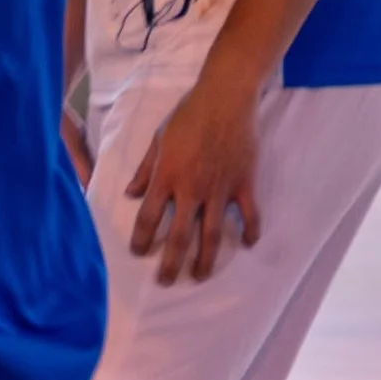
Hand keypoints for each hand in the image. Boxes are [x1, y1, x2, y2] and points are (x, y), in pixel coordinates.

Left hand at [126, 74, 262, 283]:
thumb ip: (145, 168)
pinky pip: (249, 215)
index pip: (148, 216)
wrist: (225, 98)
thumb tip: (130, 194)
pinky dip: (250, 231)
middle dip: (171, 263)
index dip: (142, 238)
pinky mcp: (243, 184)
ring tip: (199, 276)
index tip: (138, 253)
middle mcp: (191, 189)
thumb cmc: (187, 114)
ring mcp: (219, 189)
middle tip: (166, 281)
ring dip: (205, 260)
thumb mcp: (158, 138)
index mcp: (167, 176)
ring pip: (212, 235)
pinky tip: (248, 244)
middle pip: (180, 236)